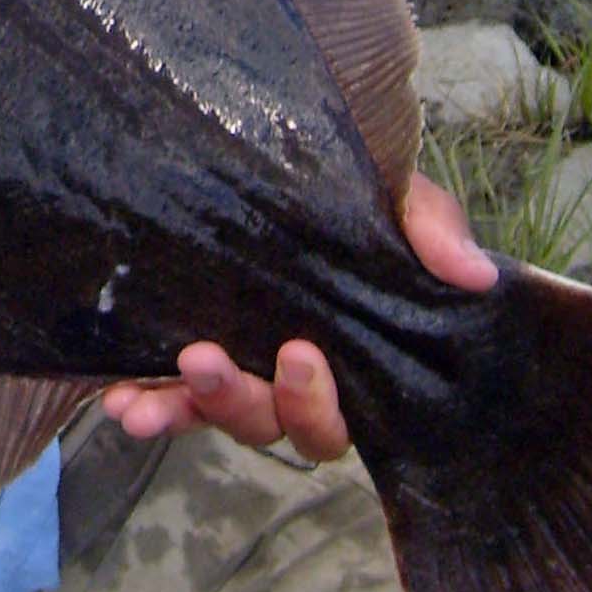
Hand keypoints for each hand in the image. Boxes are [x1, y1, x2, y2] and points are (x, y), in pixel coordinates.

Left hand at [100, 172, 497, 461]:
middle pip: (271, 425)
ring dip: (185, 407)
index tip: (299, 353)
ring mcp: (239, 366)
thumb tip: (473, 274)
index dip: (315, 403)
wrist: (298, 167)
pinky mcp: (187, 352)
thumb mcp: (401, 200)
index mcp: (348, 360)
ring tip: (148, 395)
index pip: (337, 415)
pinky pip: (166, 393)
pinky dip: (145, 404)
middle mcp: (289, 378)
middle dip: (242, 403)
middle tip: (207, 359)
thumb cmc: (360, 197)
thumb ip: (430, 227)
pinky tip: (119, 402)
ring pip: (218, 413)